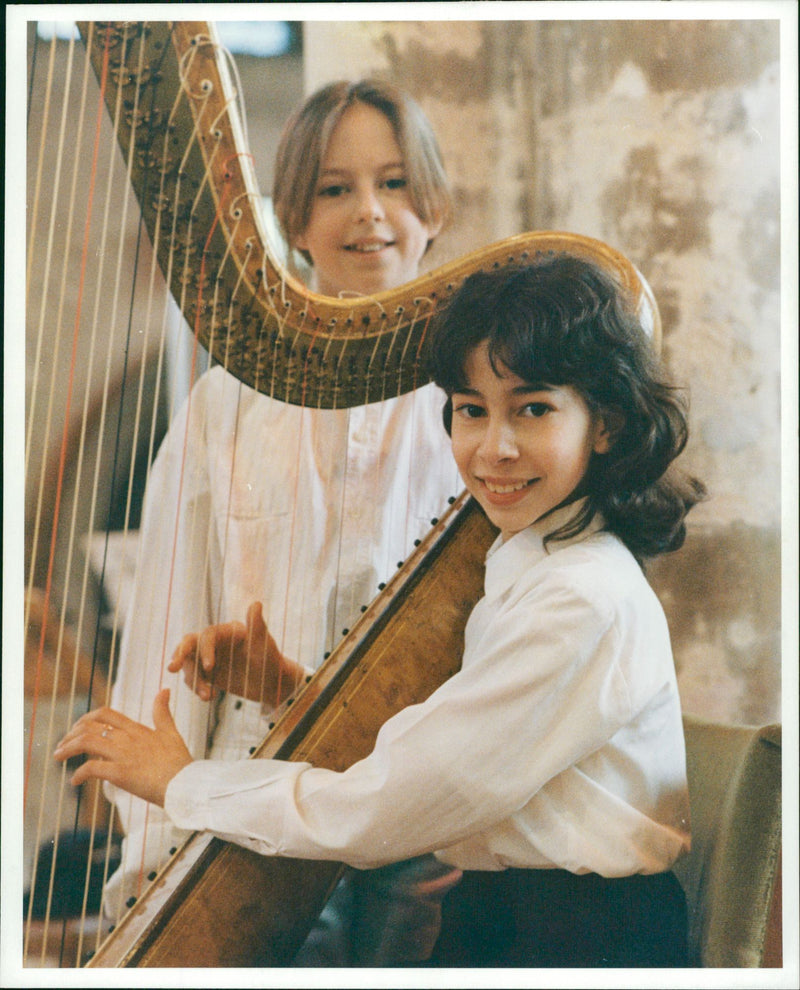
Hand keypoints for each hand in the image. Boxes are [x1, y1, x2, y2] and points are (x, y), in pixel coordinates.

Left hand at [53, 689, 191, 807]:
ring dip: (67, 749)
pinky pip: (91, 768)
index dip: (86, 719)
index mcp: (137, 729)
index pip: (105, 714)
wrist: (186, 784)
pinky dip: (79, 774)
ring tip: (58, 757)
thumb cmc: (179, 762)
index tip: (77, 728)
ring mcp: (123, 754)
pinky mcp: (120, 773)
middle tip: (62, 745)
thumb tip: (164, 690)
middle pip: (90, 726)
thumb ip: (163, 712)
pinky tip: (75, 781)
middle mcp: (127, 738)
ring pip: (86, 742)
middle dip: (71, 734)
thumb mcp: (171, 732)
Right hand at [168, 601, 304, 706]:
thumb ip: (257, 626)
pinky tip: (210, 696)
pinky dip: (197, 687)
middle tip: (172, 669)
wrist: (272, 683)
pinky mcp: (207, 671)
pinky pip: (193, 677)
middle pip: (190, 643)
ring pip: (190, 664)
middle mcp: (216, 640)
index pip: (208, 635)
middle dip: (180, 655)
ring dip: (193, 679)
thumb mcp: (265, 645)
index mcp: (227, 630)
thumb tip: (256, 603)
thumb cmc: (271, 660)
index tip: (209, 667)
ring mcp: (209, 655)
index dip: (205, 649)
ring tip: (207, 696)